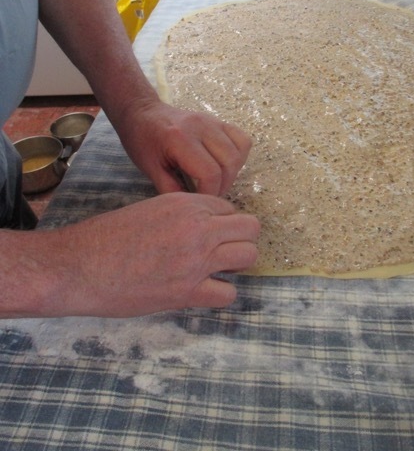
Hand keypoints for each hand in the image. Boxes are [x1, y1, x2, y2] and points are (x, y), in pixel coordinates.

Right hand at [45, 193, 259, 316]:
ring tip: (216, 271)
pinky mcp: (188, 292)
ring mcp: (196, 260)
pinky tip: (202, 292)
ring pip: (248, 256)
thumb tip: (203, 227)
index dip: (224, 223)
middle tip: (223, 252)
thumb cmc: (107, 237)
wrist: (80, 266)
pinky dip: (220, 294)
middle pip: (250, 228)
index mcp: (185, 203)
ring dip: (236, 265)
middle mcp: (197, 227)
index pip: (230, 208)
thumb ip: (182, 215)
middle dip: (241, 239)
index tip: (213, 235)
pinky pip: (229, 294)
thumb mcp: (150, 210)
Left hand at [115, 98, 251, 196]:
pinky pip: (241, 140)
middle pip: (229, 163)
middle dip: (223, 186)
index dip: (210, 193)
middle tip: (208, 194)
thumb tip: (194, 206)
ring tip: (216, 181)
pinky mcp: (218, 121)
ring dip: (232, 173)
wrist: (142, 113)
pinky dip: (238, 156)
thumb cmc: (142, 141)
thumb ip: (171, 190)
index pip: (210, 173)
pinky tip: (224, 165)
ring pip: (239, 152)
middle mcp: (201, 127)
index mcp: (180, 139)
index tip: (201, 201)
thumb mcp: (150, 169)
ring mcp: (212, 121)